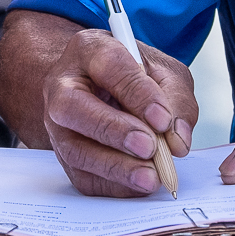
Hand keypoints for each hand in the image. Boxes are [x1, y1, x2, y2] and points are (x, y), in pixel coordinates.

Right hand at [41, 29, 195, 198]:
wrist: (104, 90)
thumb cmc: (136, 78)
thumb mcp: (164, 73)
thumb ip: (176, 100)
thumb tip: (177, 141)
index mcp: (89, 49)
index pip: (108, 64)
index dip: (136, 93)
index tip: (162, 118)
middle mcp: (62, 85)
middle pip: (73, 107)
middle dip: (113, 130)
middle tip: (149, 147)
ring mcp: (57, 123)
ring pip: (74, 148)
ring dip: (114, 166)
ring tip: (150, 177)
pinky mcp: (63, 155)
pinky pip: (81, 176)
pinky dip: (113, 185)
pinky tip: (139, 185)